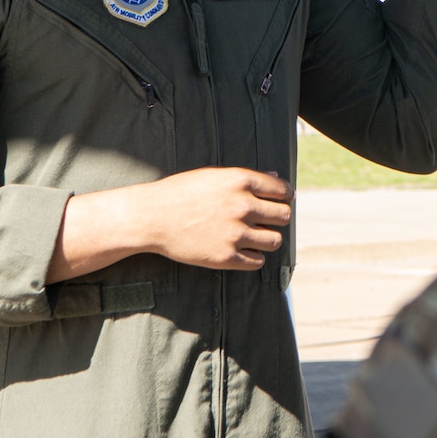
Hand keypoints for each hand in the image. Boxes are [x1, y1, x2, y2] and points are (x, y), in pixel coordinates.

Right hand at [128, 167, 292, 270]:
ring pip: (275, 241)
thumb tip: (276, 179)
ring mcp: (235, 233)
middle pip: (284, 216)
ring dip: (268, 238)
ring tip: (255, 236)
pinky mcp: (226, 257)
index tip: (280, 200)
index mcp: (240, 181)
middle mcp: (242, 206)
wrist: (152, 217)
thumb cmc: (181, 192)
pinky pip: (257, 261)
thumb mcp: (213, 175)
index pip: (283, 190)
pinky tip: (243, 249)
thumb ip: (247, 178)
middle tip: (266, 219)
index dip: (284, 196)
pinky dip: (253, 256)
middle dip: (278, 217)